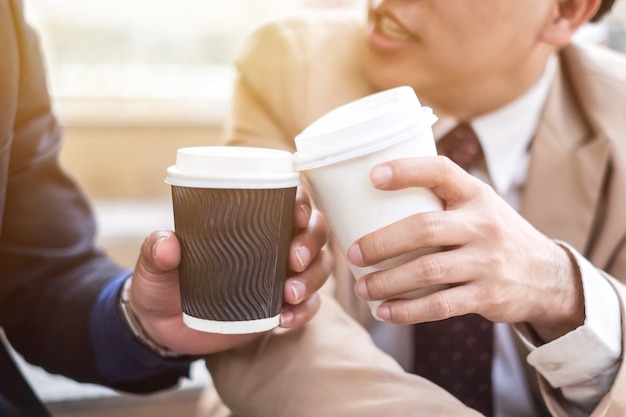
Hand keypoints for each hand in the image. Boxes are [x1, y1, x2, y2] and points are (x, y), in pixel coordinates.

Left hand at [129, 186, 331, 354]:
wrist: (165, 330)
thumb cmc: (163, 286)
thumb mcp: (153, 269)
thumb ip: (155, 253)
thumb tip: (168, 243)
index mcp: (250, 222)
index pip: (287, 199)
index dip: (301, 202)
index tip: (296, 216)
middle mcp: (274, 242)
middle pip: (314, 230)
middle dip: (311, 243)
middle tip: (295, 260)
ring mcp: (282, 274)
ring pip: (319, 266)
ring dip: (313, 278)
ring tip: (290, 294)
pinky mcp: (282, 305)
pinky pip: (310, 305)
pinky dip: (306, 311)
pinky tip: (286, 320)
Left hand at [348, 156, 583, 341]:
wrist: (547, 275)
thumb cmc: (493, 234)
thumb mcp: (478, 205)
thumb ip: (440, 200)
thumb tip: (370, 197)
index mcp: (476, 194)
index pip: (440, 171)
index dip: (406, 170)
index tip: (372, 176)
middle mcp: (484, 224)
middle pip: (424, 228)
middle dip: (381, 242)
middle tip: (352, 253)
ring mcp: (488, 261)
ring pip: (428, 270)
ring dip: (387, 282)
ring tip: (361, 288)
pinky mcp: (488, 295)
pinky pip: (441, 305)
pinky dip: (408, 311)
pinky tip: (385, 311)